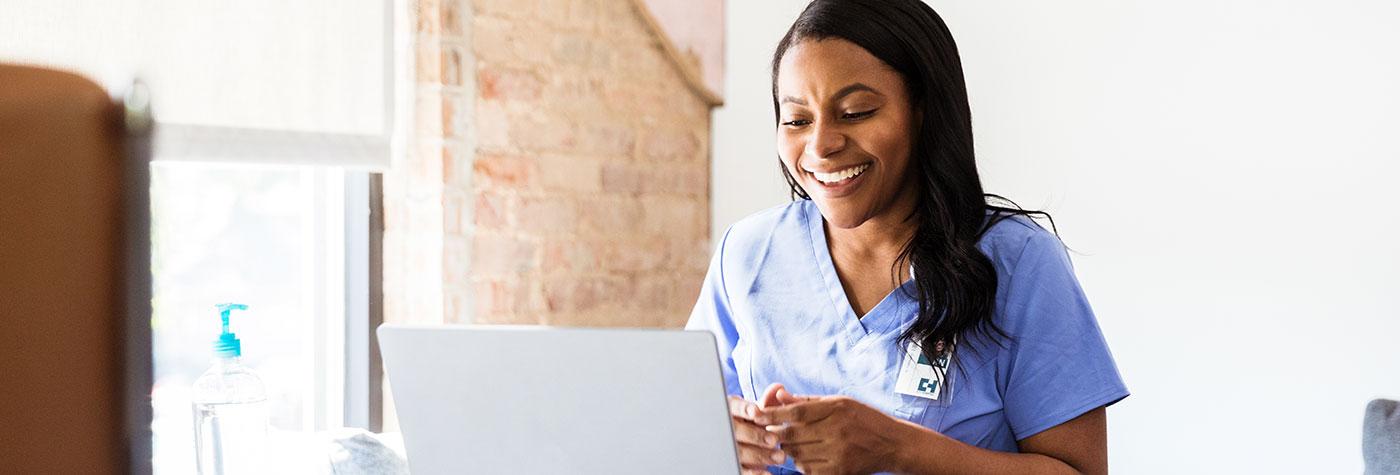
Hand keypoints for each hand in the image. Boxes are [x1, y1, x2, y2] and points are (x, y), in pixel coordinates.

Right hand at [728, 385, 787, 473]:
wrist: (741, 441)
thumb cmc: (751, 421)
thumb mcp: (759, 411)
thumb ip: (768, 401)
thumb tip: (779, 388)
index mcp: (730, 409)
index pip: (734, 407)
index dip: (744, 409)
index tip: (757, 412)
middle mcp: (726, 428)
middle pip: (736, 431)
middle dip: (755, 435)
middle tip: (774, 440)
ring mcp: (727, 447)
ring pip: (739, 452)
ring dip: (759, 455)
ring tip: (780, 457)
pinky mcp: (732, 463)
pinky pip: (741, 470)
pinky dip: (754, 473)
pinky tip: (768, 473)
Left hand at [755, 391, 909, 474]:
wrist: (893, 444)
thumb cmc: (864, 419)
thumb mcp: (840, 402)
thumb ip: (808, 402)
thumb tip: (778, 396)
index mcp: (837, 408)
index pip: (796, 412)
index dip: (773, 414)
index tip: (756, 414)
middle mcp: (837, 431)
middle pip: (793, 435)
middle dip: (776, 434)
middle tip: (769, 431)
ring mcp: (839, 453)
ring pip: (797, 454)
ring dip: (789, 450)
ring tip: (792, 443)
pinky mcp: (840, 472)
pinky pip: (809, 470)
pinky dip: (802, 464)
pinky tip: (807, 457)